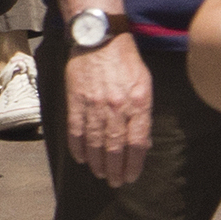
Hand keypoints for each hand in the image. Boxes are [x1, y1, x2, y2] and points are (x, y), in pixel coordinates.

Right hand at [61, 29, 150, 186]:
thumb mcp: (144, 84)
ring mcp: (94, 104)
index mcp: (138, 103)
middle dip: (115, 169)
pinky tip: (81, 158)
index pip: (136, 143)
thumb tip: (142, 142)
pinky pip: (76, 130)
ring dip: (97, 162)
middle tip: (115, 182)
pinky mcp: (75, 100)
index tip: (130, 176)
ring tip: (100, 173)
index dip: (133, 164)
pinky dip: (78, 147)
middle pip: (115, 147)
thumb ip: (143, 113)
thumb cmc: (125, 61)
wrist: (99, 37)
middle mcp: (116, 107)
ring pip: (94, 142)